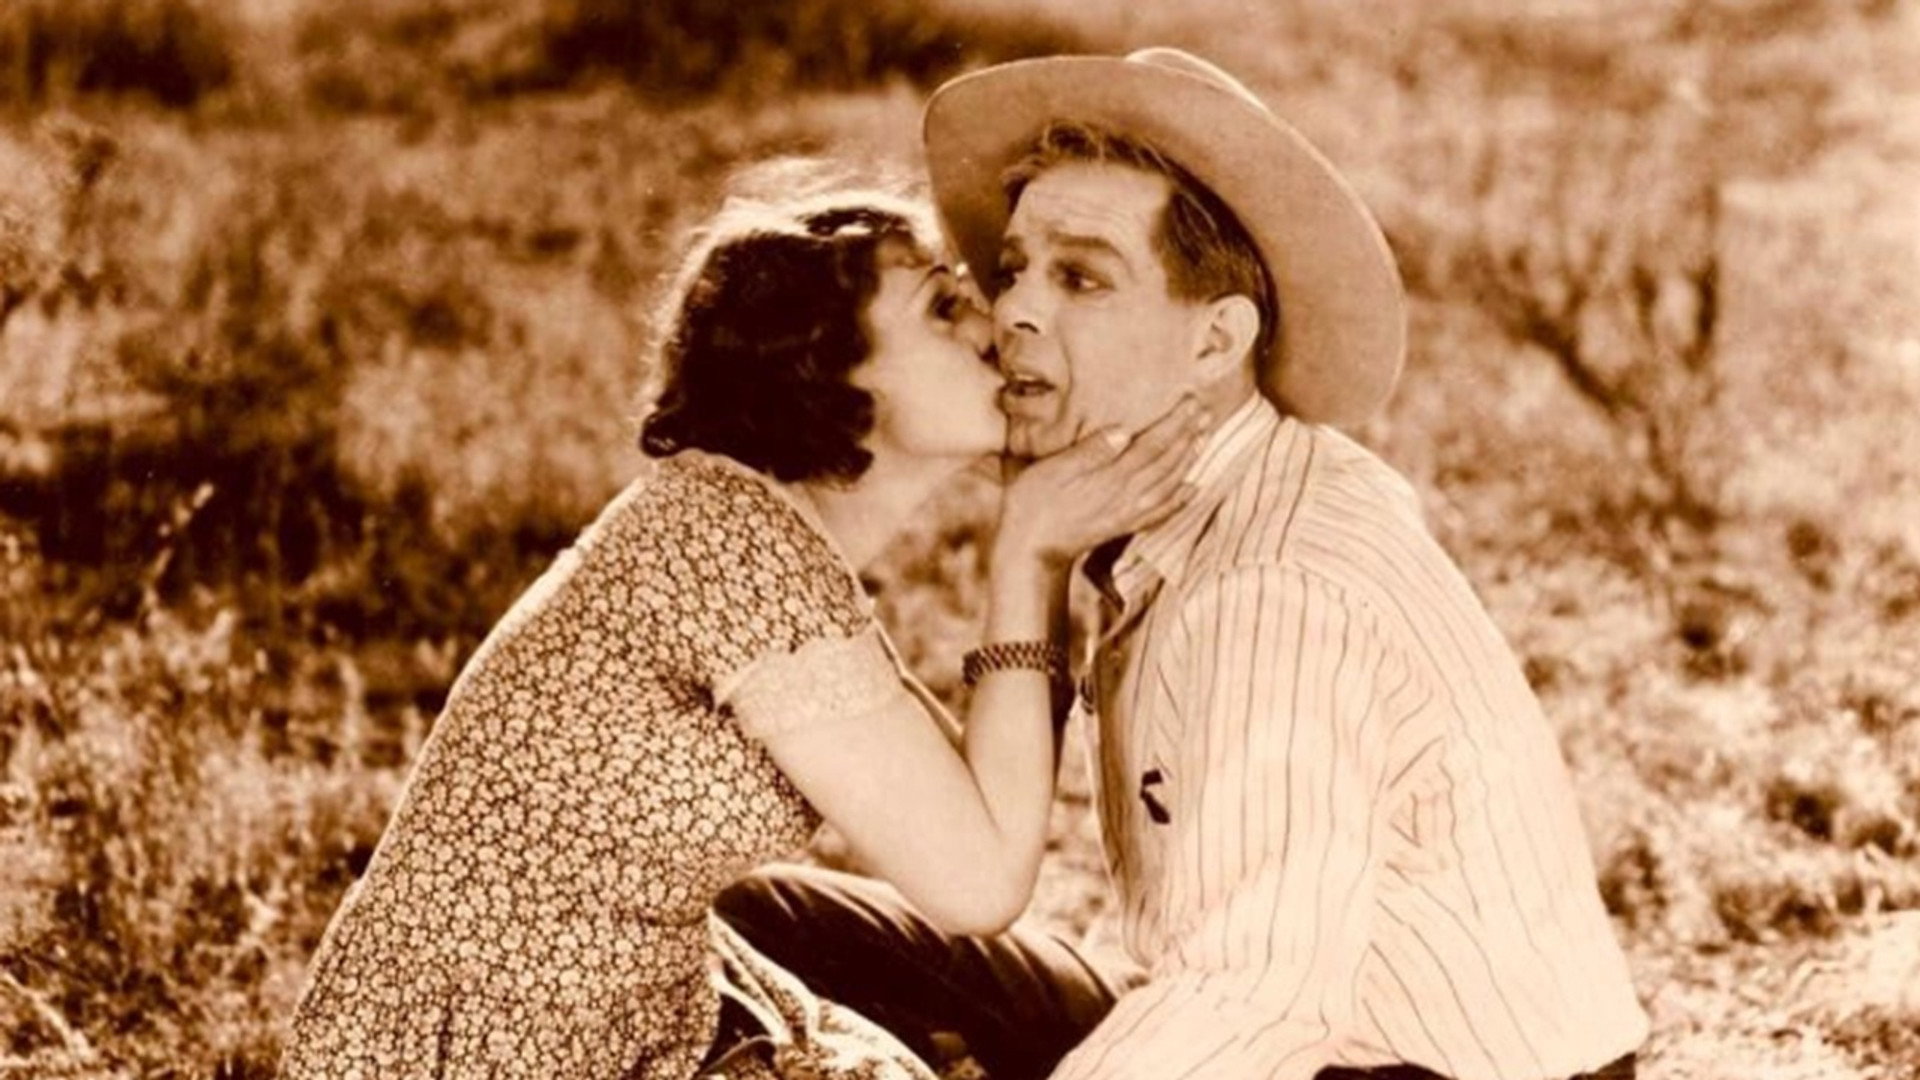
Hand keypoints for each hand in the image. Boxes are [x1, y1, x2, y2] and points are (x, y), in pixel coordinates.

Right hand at [996, 396, 1208, 568]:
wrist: (1030, 552)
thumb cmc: (1033, 506)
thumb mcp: (1052, 471)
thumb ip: (1089, 451)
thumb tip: (1122, 431)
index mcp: (1111, 477)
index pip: (1152, 444)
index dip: (1175, 422)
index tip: (1192, 402)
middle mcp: (1127, 496)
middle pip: (1167, 461)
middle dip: (1189, 435)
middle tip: (1207, 412)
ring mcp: (1128, 514)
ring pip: (1169, 483)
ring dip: (1189, 460)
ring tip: (1204, 438)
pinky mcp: (1124, 527)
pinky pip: (1161, 512)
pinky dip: (1180, 500)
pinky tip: (1192, 490)